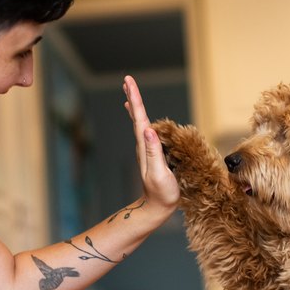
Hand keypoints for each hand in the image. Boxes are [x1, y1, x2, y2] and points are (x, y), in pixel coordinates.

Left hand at [123, 75, 179, 213]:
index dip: (135, 99)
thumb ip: (154, 151)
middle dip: (133, 97)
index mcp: (145, 146)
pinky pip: (146, 132)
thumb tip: (148, 129)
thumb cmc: (161, 193)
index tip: (129, 82)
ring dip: (136, 107)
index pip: (139, 118)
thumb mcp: (159, 173)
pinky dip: (143, 121)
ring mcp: (147, 150)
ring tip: (131, 94)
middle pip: (136, 117)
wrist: (156, 208)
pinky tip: (144, 121)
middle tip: (127, 80)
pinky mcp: (153, 155)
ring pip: (140, 123)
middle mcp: (143, 145)